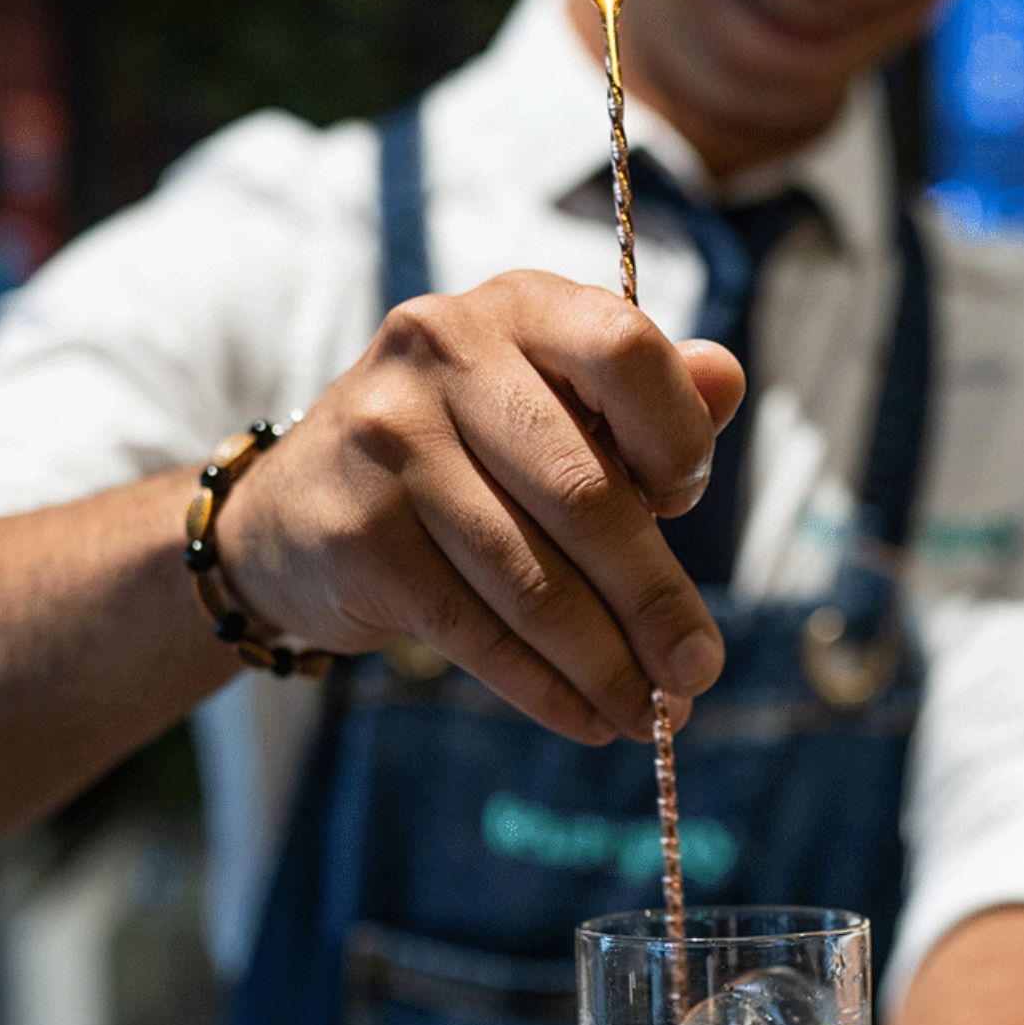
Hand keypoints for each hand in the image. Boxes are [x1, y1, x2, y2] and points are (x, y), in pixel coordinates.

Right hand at [216, 271, 743, 741]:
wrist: (295, 507)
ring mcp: (391, 442)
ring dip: (605, 664)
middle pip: (584, 492)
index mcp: (518, 305)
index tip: (684, 506)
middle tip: (699, 669)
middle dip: (654, 598)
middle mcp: (445, 353)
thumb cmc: (463, 450)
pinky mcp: (361, 534)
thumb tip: (728, 380)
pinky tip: (586, 719)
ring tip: (650, 713)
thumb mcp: (550, 399)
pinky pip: (476, 630)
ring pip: (532, 578)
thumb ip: (645, 394)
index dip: (678, 437)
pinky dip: (543, 687)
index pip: (626, 350)